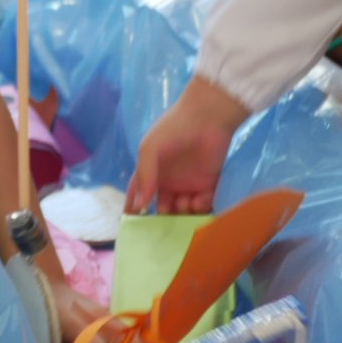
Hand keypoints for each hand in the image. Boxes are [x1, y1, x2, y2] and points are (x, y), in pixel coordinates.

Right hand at [127, 79, 247, 214]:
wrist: (207, 117)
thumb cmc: (173, 129)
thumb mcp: (150, 149)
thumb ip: (144, 176)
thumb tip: (139, 206)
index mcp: (152, 173)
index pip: (139, 195)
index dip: (135, 209)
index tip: (132, 224)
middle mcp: (170, 182)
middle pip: (163, 209)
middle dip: (163, 219)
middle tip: (164, 225)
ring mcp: (189, 184)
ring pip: (183, 211)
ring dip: (182, 214)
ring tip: (183, 205)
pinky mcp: (209, 184)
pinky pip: (203, 204)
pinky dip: (200, 207)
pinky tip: (197, 200)